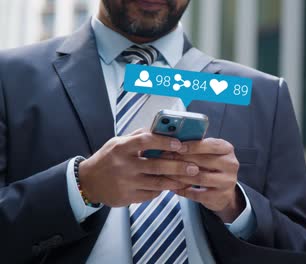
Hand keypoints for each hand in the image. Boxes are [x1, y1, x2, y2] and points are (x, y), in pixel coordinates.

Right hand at [78, 129, 199, 206]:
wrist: (88, 182)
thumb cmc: (108, 159)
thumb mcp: (118, 142)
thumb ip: (138, 137)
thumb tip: (161, 129)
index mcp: (121, 147)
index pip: (145, 141)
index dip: (164, 142)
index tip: (180, 144)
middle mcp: (123, 165)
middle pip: (157, 166)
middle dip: (178, 166)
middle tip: (194, 167)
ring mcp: (126, 183)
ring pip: (157, 183)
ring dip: (175, 181)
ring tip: (188, 178)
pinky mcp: (127, 198)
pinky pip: (151, 194)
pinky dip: (162, 190)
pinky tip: (171, 186)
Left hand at [164, 138, 244, 222]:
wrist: (224, 190)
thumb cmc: (211, 166)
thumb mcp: (209, 153)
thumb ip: (196, 146)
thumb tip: (173, 140)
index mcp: (227, 149)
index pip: (211, 145)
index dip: (193, 146)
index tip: (176, 146)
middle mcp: (231, 164)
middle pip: (203, 161)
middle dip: (182, 159)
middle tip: (165, 159)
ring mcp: (227, 182)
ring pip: (199, 178)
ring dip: (180, 175)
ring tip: (166, 172)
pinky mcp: (220, 196)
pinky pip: (197, 194)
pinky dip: (183, 190)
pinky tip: (173, 187)